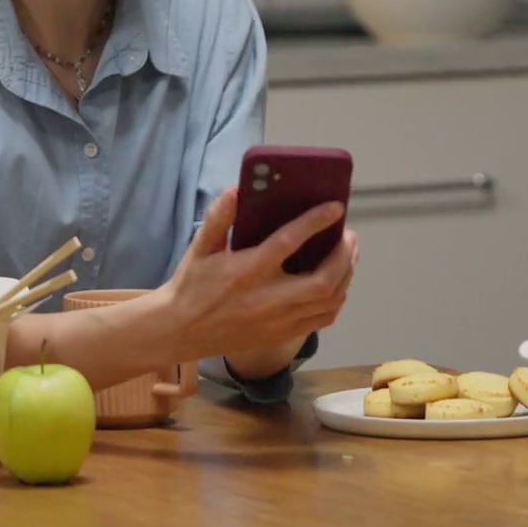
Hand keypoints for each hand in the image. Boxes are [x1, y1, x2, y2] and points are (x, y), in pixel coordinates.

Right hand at [158, 187, 357, 364]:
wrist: (179, 331)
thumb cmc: (192, 285)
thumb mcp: (200, 247)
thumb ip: (219, 218)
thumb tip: (236, 190)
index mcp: (246, 271)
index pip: (288, 242)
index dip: (316, 222)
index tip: (335, 207)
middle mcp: (266, 299)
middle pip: (323, 280)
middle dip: (343, 255)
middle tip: (348, 236)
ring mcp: (277, 322)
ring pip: (328, 302)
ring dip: (345, 276)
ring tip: (347, 255)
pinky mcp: (281, 336)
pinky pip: (322, 319)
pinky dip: (336, 299)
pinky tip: (336, 283)